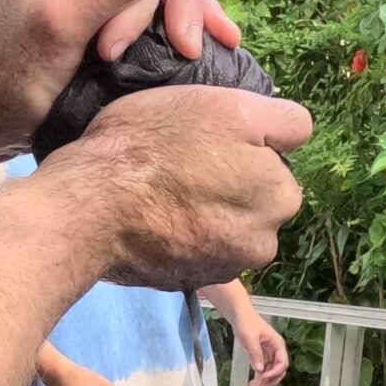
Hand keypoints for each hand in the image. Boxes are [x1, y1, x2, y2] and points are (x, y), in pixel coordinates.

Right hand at [59, 85, 309, 290]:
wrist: (88, 210)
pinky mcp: (195, 281)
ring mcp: (229, 265)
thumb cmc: (151, 146)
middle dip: (233, 178)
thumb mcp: (224, 105)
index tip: (210, 136)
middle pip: (258, 192)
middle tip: (184, 162)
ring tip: (167, 192)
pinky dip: (189, 233)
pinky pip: (203, 246)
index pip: (282, 151)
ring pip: (231, 221)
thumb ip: (280, 121)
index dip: (246, 137)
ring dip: (211, 209)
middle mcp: (265, 237)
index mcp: (281, 194)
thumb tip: (297, 136)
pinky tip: (157, 218)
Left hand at [231, 306, 288, 385]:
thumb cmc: (246, 322)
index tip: (263, 377)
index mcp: (277, 344)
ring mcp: (270, 354)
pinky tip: (253, 382)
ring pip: (272, 372)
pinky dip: (260, 377)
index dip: (274, 372)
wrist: (240, 315)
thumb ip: (255, 353)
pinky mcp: (263, 356)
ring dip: (264, 382)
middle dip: (269, 381)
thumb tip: (259, 369)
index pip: (282, 363)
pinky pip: (265, 370)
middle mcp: (276, 350)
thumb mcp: (249, 337)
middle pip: (279, 371)